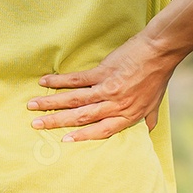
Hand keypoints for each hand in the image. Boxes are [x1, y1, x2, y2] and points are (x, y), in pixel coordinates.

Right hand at [26, 34, 179, 141]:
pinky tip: (44, 82)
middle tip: (36, 125)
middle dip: (56, 122)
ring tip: (32, 105)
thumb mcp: (154, 104)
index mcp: (126, 115)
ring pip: (74, 100)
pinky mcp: (102, 72)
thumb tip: (146, 133)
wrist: (159, 51)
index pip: (101, 131)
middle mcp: (114, 105)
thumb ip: (147, 120)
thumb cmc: (157, 78)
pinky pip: (76, 79)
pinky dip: (59, 81)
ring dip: (51, 103)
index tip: (63, 140)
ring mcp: (107, 89)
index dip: (81, 137)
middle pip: (81, 117)